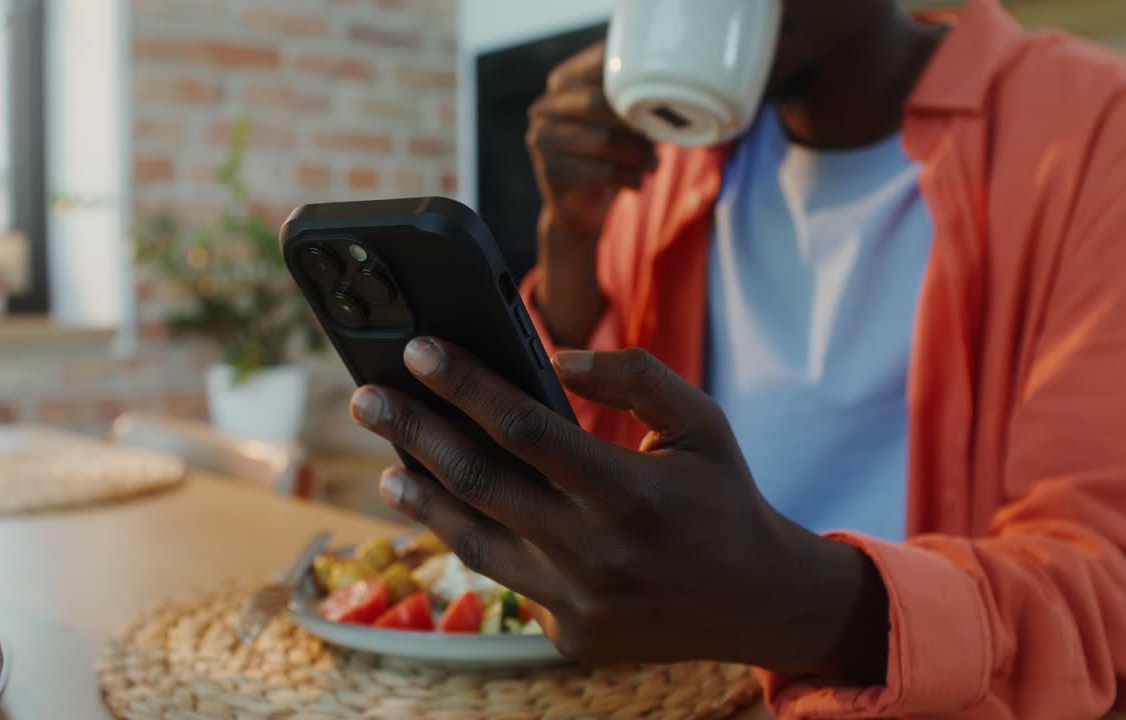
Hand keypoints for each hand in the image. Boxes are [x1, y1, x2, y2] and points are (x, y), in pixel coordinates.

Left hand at [350, 338, 887, 674]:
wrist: (758, 602)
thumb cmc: (723, 497)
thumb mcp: (700, 421)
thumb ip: (634, 377)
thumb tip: (555, 359)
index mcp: (631, 490)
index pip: (524, 427)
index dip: (463, 384)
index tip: (417, 350)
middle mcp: (597, 551)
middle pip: (478, 481)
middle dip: (411, 432)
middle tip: (367, 398)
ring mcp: (578, 602)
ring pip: (473, 541)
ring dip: (420, 498)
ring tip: (388, 466)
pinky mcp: (569, 634)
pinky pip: (505, 580)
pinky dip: (472, 541)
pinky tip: (446, 514)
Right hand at [527, 41, 656, 246]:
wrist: (579, 211)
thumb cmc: (607, 158)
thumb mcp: (622, 124)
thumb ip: (636, 100)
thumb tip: (676, 89)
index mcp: (561, 85)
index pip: (597, 66)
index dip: (632, 74)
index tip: (665, 89)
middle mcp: (545, 110)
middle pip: (599, 101)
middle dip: (636, 118)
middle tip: (661, 136)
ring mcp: (543, 141)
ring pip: (604, 138)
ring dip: (638, 153)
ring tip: (654, 165)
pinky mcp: (552, 173)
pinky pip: (602, 170)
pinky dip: (628, 176)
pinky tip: (638, 183)